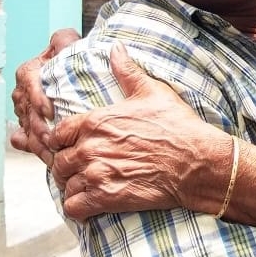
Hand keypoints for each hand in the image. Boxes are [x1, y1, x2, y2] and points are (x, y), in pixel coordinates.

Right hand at [10, 28, 80, 165]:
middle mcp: (24, 91)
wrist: (76, 75)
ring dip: (37, 142)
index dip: (37, 97)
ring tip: (50, 154)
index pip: (28, 82)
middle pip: (27, 110)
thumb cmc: (71, 58)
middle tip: (52, 140)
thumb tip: (64, 39)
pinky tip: (44, 157)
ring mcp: (25, 110)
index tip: (49, 111)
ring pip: (25, 127)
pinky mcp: (30, 125)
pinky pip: (25, 139)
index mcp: (30, 71)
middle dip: (38, 127)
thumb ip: (64, 39)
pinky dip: (33, 148)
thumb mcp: (68, 44)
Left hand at [50, 43, 230, 220]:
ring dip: (74, 186)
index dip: (64, 140)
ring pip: (64, 185)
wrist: (197, 162)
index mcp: (96, 121)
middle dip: (68, 164)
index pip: (58, 133)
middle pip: (58, 161)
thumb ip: (127, 71)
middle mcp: (90, 148)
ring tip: (88, 186)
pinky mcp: (105, 198)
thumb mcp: (153, 92)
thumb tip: (115, 48)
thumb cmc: (178, 126)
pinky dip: (78, 208)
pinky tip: (89, 205)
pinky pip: (74, 207)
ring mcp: (96, 174)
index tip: (74, 145)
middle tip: (82, 168)